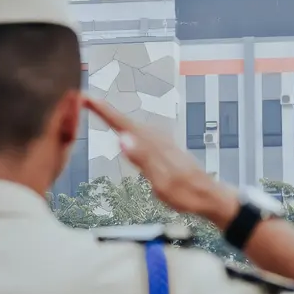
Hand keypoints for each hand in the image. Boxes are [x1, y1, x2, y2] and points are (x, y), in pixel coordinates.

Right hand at [82, 97, 237, 222]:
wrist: (209, 196)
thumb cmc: (186, 193)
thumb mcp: (161, 181)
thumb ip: (142, 159)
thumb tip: (122, 138)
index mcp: (153, 145)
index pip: (123, 124)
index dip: (103, 111)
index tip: (86, 98)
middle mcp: (158, 139)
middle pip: (125, 121)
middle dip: (105, 111)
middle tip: (85, 101)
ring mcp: (163, 143)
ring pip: (133, 126)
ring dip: (115, 118)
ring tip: (98, 110)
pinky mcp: (165, 149)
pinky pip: (141, 134)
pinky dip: (128, 128)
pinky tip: (125, 130)